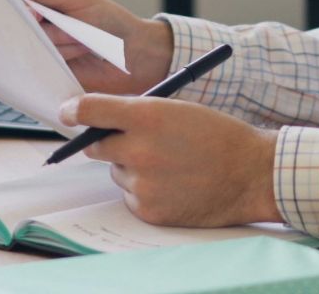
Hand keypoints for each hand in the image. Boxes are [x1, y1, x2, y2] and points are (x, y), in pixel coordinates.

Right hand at [11, 0, 172, 94]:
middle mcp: (40, 10)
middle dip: (34, 15)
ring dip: (57, 37)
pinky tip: (78, 51)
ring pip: (27, 34)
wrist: (131, 57)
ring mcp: (41, 35)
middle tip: (48, 17)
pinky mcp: (44, 59)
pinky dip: (60, 53)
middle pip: (14, 9)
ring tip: (79, 36)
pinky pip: (37, 56)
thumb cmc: (110, 20)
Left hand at [62, 95, 279, 227]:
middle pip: (96, 145)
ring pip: (117, 172)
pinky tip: (174, 184)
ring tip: (171, 164)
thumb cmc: (218, 136)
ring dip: (132, 167)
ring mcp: (143, 183)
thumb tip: (101, 120)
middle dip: (107, 141)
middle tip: (130, 140)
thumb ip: (138, 113)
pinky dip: (146, 190)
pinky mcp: (148, 210)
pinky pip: (131, 196)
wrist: (251, 174)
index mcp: (148, 116)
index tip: (67, 112)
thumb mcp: (178, 109)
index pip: (91, 110)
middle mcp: (139, 150)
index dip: (74, 110)